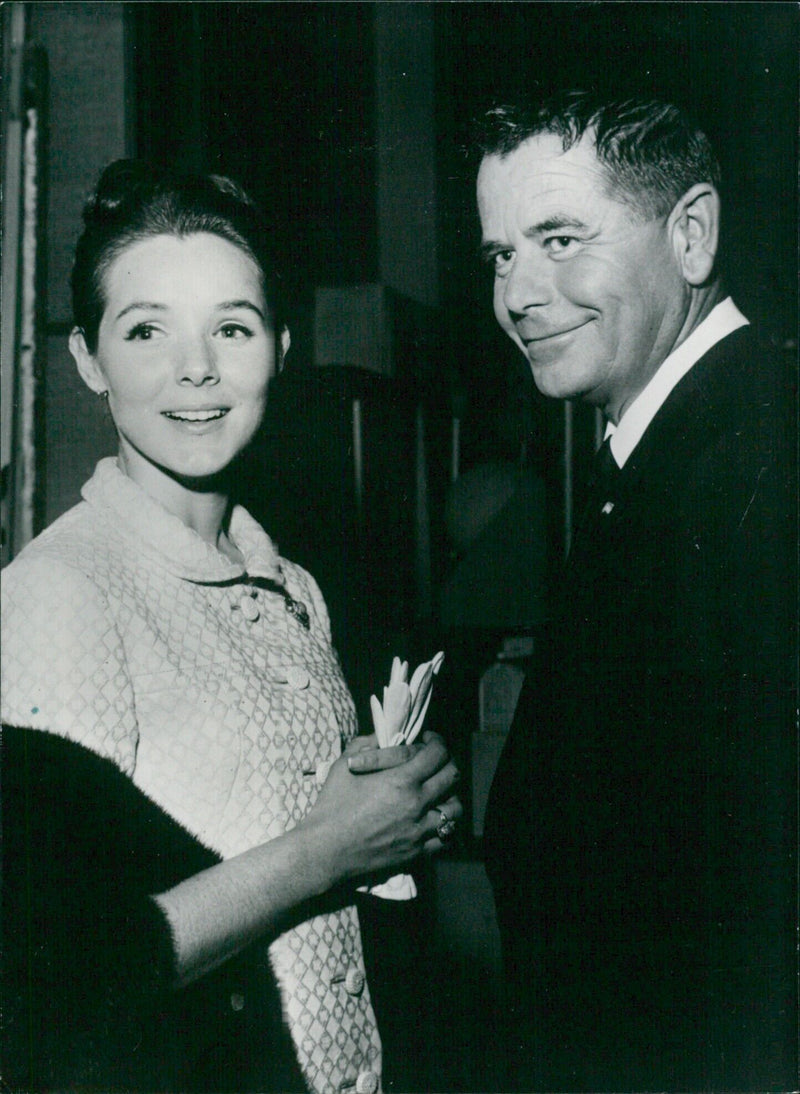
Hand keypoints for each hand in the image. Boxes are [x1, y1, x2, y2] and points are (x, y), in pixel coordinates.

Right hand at [303, 731, 461, 886]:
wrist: (326, 849)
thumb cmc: (332, 805)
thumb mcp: (343, 765)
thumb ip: (366, 744)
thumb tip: (382, 735)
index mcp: (401, 780)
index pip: (438, 754)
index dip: (437, 741)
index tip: (429, 740)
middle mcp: (417, 804)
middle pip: (453, 777)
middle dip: (447, 763)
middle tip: (435, 762)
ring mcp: (419, 830)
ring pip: (455, 809)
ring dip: (450, 795)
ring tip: (437, 792)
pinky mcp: (416, 852)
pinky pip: (445, 838)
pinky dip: (444, 826)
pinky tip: (433, 819)